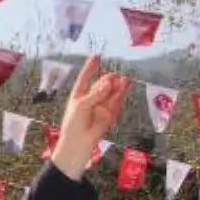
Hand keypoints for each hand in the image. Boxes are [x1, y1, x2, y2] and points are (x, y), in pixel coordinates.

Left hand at [53, 56, 130, 179]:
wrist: (79, 142)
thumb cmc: (74, 123)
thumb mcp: (81, 106)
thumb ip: (96, 94)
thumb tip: (109, 82)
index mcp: (79, 95)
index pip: (85, 77)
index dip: (91, 67)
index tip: (97, 56)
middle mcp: (91, 98)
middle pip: (101, 84)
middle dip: (107, 79)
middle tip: (113, 76)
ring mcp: (101, 105)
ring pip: (111, 92)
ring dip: (117, 85)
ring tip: (123, 78)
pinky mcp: (110, 113)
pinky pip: (117, 101)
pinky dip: (121, 93)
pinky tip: (125, 85)